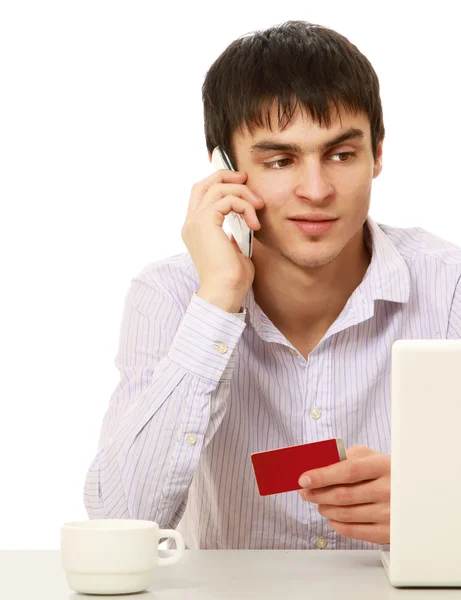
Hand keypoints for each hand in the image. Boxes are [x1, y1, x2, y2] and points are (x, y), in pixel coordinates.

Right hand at [181, 169, 263, 311]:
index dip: (221, 184)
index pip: (202, 195)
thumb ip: (233, 237)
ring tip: (258, 208)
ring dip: (242, 193)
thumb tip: (242, 227)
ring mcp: (196, 222)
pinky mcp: (206, 222)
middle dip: (226, 176)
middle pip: (204, 183)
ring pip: (217, 188)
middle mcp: (191, 223)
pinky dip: (245, 206)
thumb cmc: (232, 280)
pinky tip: (255, 224)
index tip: (244, 188)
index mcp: (195, 230)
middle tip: (247, 180)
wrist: (225, 292)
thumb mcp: (234, 252)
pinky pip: (227, 199)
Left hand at [298, 445, 389, 544]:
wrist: (416, 493)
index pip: (348, 471)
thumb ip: (346, 457)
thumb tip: (317, 466)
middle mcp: (388, 490)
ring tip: (318, 502)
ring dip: (324, 508)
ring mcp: (389, 514)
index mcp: (383, 466)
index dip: (323, 476)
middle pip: (343, 495)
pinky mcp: (387, 532)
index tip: (304, 479)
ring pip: (344, 514)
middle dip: (317, 494)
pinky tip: (331, 516)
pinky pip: (352, 531)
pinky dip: (336, 524)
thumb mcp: (371, 457)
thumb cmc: (386, 472)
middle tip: (305, 492)